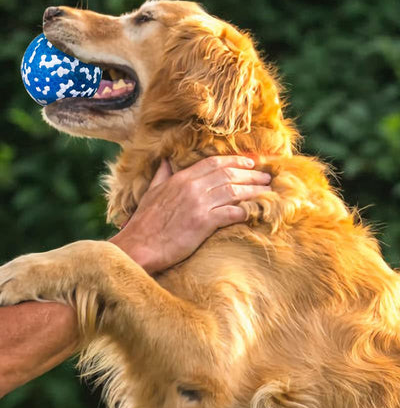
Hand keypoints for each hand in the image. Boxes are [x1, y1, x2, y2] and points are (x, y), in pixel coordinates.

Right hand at [109, 156, 271, 273]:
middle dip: (252, 174)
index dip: (236, 161)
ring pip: (234, 191)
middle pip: (229, 175)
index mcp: (180, 178)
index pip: (214, 163)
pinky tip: (256, 212)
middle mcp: (191, 187)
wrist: (139, 246)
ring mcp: (198, 204)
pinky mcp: (203, 223)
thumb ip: (162, 175)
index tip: (251, 162)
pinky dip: (246, 210)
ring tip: (269, 193)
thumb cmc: (144, 222)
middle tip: (267, 177)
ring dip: (254, 191)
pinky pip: (232, 212)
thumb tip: (167, 161)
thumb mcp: (151, 192)